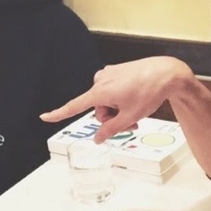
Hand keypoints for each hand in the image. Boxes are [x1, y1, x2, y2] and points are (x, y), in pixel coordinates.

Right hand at [40, 56, 193, 141]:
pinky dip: (120, 98)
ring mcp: (108, 74)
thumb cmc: (149, 92)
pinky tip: (135, 98)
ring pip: (105, 101)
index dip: (58, 114)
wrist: (166, 73)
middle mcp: (100, 80)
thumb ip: (111, 130)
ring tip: (136, 111)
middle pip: (97, 109)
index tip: (44, 117)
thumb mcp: (130, 117)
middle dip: (111, 118)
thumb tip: (97, 139)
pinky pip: (112, 90)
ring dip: (118, 109)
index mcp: (100, 92)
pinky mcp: (116, 71)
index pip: (74, 106)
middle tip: (131, 123)